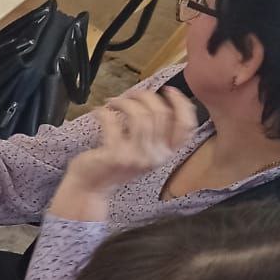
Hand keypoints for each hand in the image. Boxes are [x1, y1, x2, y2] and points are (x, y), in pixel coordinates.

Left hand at [55, 86, 196, 217]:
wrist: (92, 188)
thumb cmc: (115, 166)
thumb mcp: (143, 152)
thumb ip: (155, 133)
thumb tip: (155, 100)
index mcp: (167, 153)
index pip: (187, 126)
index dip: (181, 103)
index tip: (168, 90)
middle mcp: (156, 156)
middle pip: (160, 113)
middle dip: (144, 96)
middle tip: (130, 95)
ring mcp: (136, 156)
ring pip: (139, 115)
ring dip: (124, 102)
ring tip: (113, 102)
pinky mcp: (115, 155)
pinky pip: (112, 121)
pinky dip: (104, 111)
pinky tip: (99, 112)